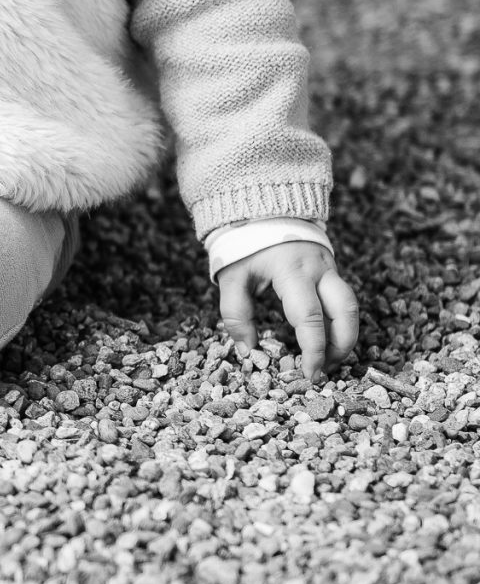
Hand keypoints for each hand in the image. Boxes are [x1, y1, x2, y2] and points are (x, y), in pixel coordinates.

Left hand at [217, 241, 357, 381]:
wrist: (258, 208)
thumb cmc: (244, 245)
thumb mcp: (231, 276)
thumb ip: (236, 313)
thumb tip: (248, 351)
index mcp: (292, 271)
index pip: (310, 318)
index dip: (314, 350)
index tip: (310, 374)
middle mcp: (318, 269)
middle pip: (345, 313)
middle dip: (341, 346)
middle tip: (325, 370)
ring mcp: (329, 268)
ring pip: (351, 307)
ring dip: (344, 337)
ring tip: (327, 359)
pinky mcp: (332, 270)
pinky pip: (344, 300)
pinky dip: (339, 323)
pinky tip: (326, 339)